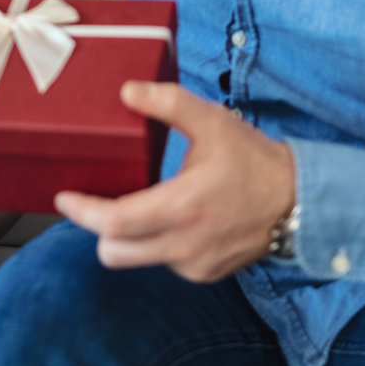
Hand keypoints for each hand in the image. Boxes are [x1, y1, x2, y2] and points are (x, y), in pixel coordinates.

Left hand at [54, 82, 295, 282]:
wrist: (300, 202)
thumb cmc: (254, 161)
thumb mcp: (213, 122)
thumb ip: (169, 104)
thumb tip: (128, 91)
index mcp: (182, 206)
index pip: (115, 223)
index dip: (83, 213)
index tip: (64, 198)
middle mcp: (185, 244)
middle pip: (114, 253)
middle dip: (97, 229)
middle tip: (96, 201)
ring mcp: (195, 264)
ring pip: (137, 259)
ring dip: (128, 238)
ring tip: (135, 206)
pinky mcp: (206, 274)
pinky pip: (165, 264)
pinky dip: (157, 244)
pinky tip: (171, 220)